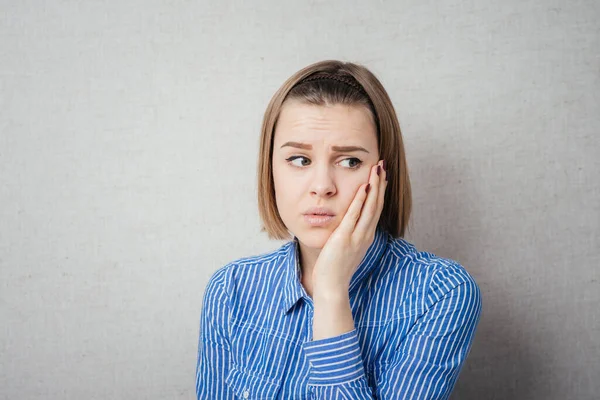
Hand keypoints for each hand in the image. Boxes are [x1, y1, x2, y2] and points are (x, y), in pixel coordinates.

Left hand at [312, 159, 387, 297]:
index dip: (380, 191)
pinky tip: (363, 187)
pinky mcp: (345, 239)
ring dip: (374, 186)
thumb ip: (349, 235)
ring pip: (370, 207)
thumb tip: (349, 223)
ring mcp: (357, 237)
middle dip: (380, 183)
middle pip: (377, 204)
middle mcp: (365, 234)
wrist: (332, 287)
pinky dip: (360, 201)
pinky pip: (354, 216)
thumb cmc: (335, 268)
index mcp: (366, 236)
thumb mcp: (346, 248)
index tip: (382, 175)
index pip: (376, 209)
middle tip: (383, 164)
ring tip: (377, 169)